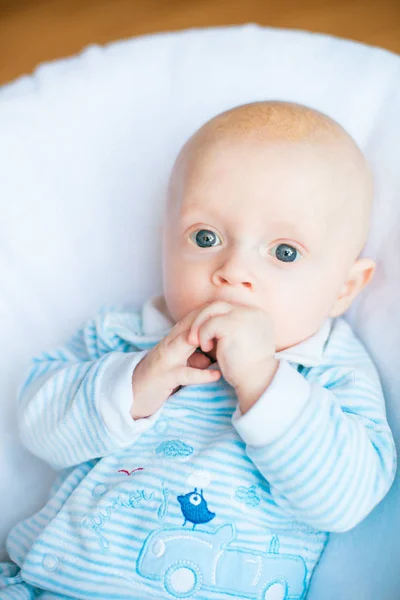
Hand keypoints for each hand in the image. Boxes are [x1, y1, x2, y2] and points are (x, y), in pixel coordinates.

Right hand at [131, 303, 220, 418]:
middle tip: (231, 317)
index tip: (229, 310)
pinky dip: (202, 374)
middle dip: (209, 319)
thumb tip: (213, 358)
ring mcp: (166, 360)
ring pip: (185, 343)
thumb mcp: (179, 364)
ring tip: (225, 339)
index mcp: (172, 340)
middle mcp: (168, 345)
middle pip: (190, 325)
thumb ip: (195, 359)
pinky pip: (185, 374)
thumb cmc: (158, 378)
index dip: (209, 313)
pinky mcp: (165, 377)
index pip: (192, 319)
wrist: (132, 395)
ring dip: (205, 339)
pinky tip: (216, 375)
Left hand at [188, 301, 278, 412]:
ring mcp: (243, 315)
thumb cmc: (248, 369)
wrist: (258, 381)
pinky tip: (206, 349)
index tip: (199, 331)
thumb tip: (213, 328)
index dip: (210, 318)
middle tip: (192, 336)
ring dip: (199, 325)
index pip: (227, 308)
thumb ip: (233, 331)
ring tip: (193, 342)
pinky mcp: (233, 324)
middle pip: (218, 305)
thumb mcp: (243, 344)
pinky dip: (203, 335)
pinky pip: (209, 323)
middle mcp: (252, 311)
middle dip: (201, 318)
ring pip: (211, 309)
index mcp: (256, 315)